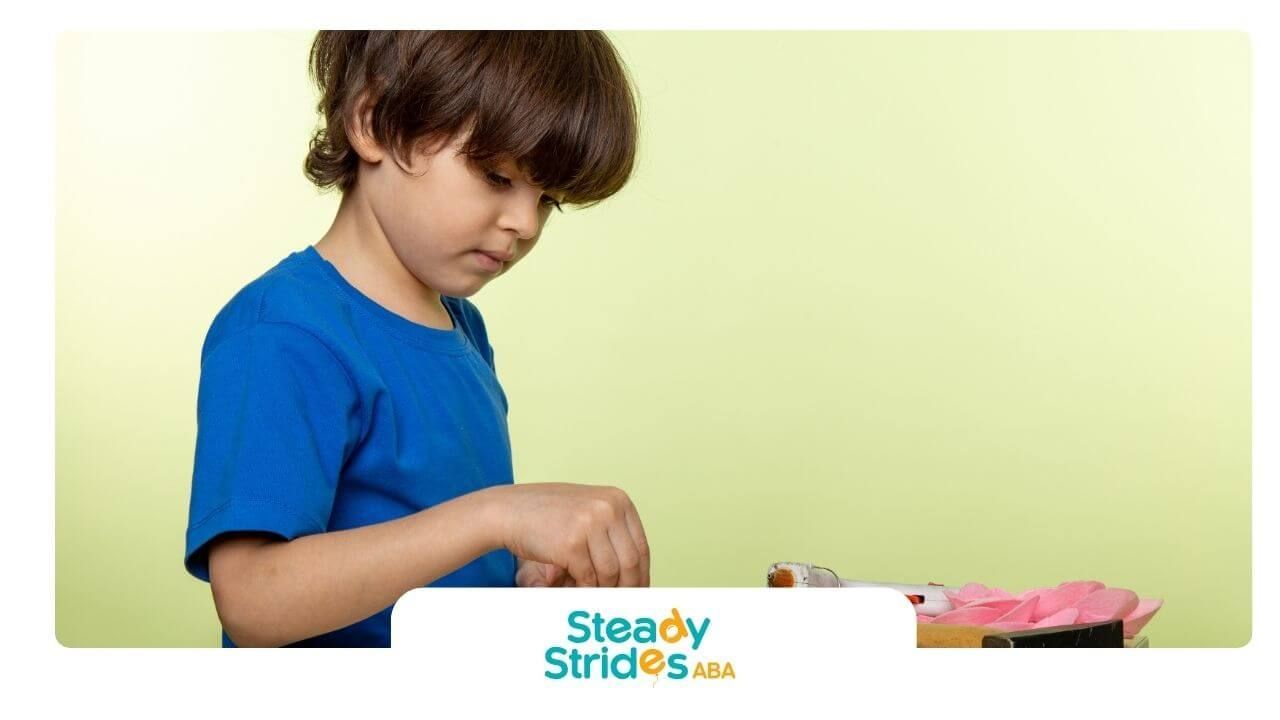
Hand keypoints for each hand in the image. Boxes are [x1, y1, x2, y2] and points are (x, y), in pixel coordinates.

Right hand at [493, 483, 649, 587]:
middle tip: (621, 603)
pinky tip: (575, 589)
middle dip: (626, 588)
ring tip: (593, 595)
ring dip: (602, 590)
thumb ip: (612, 533)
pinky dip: (583, 589)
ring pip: (610, 573)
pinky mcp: (572, 543)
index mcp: (618, 500)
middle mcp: (608, 509)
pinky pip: (587, 578)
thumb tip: (635, 573)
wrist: (509, 510)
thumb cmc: (547, 514)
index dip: (641, 574)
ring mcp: (590, 524)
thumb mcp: (588, 510)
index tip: (638, 592)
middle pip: (630, 562)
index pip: (641, 546)